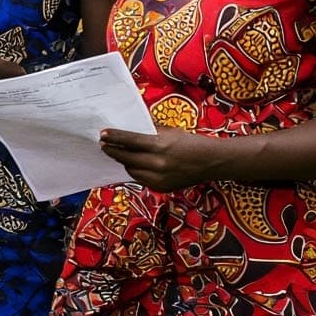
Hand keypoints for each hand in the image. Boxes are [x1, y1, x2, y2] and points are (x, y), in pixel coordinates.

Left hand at [98, 126, 236, 192]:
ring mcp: (159, 178)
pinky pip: (140, 179)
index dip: (114, 138)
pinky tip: (133, 164)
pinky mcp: (161, 187)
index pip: (130, 141)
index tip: (102, 134)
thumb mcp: (171, 132)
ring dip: (123, 161)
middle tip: (104, 145)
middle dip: (113, 151)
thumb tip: (129, 127)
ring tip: (118, 153)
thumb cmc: (191, 143)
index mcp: (161, 146)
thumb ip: (150, 131)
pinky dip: (135, 171)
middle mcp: (158, 163)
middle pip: (126, 158)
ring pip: (131, 170)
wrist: (213, 162)